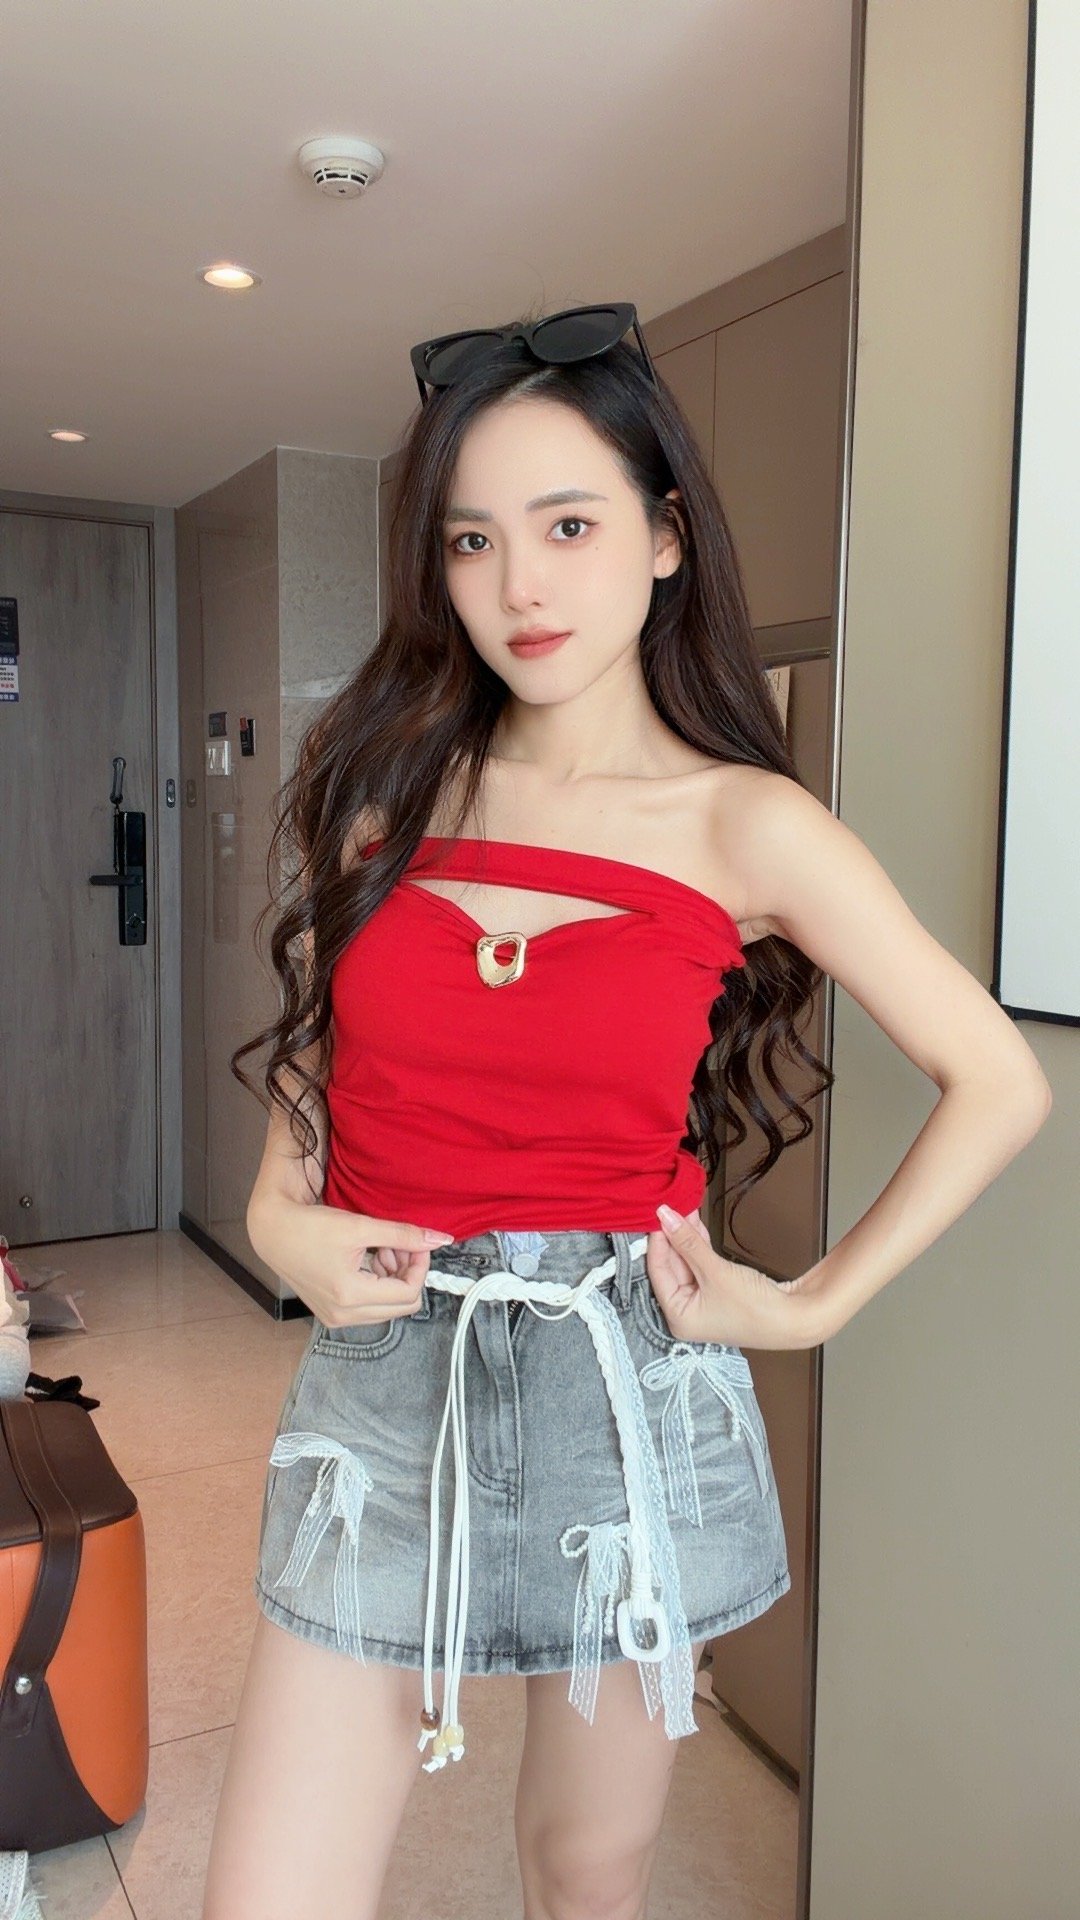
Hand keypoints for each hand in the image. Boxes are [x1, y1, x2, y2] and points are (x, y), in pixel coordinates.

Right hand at [247, 1195, 454, 1327]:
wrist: (272, 1232)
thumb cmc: (310, 1226)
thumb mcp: (360, 1227)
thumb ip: (403, 1235)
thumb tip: (440, 1239)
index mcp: (350, 1296)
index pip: (409, 1293)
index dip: (419, 1265)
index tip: (416, 1243)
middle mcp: (344, 1315)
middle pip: (402, 1306)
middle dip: (407, 1274)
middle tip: (397, 1247)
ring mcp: (336, 1318)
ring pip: (388, 1308)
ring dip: (393, 1280)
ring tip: (380, 1251)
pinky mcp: (331, 1314)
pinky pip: (371, 1308)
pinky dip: (378, 1286)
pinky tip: (368, 1262)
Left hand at [648, 1205, 821, 1350]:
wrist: (795, 1318)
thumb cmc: (756, 1310)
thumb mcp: (714, 1271)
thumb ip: (688, 1242)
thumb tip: (666, 1217)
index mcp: (678, 1318)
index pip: (657, 1272)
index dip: (658, 1241)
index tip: (658, 1215)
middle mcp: (687, 1313)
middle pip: (671, 1267)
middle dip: (673, 1236)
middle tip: (671, 1208)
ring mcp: (703, 1304)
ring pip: (687, 1263)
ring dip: (686, 1238)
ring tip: (684, 1209)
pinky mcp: (718, 1293)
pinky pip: (701, 1265)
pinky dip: (699, 1246)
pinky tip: (695, 1225)